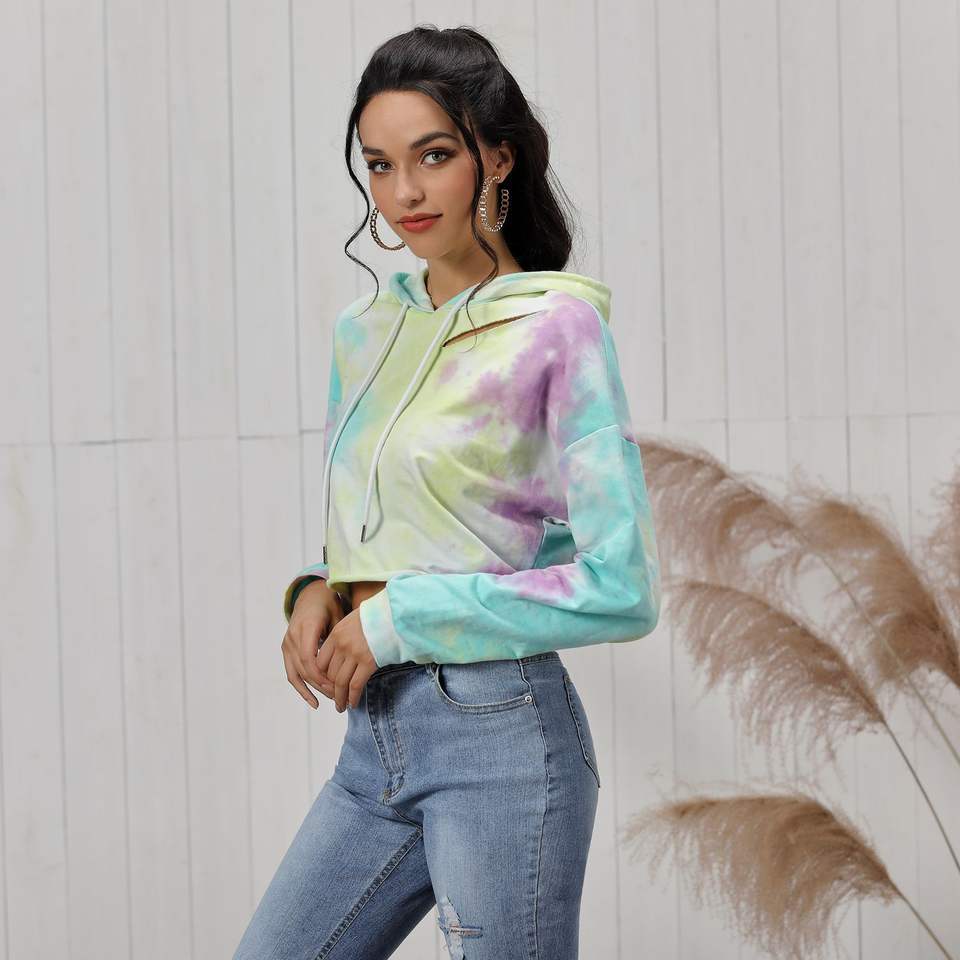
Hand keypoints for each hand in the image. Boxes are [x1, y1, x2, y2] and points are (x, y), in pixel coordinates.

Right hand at [281, 580, 344, 708]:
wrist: (309, 595)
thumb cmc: (328, 603)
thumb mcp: (338, 614)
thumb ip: (340, 636)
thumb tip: (353, 659)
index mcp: (306, 627)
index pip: (309, 657)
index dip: (321, 675)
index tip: (337, 686)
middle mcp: (292, 636)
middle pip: (304, 668)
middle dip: (321, 685)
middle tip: (339, 696)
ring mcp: (287, 644)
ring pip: (296, 674)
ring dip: (313, 689)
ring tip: (331, 698)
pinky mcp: (286, 650)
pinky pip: (291, 673)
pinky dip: (301, 689)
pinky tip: (314, 702)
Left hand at [315, 607, 377, 712]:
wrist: (395, 614)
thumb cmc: (378, 616)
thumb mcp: (353, 621)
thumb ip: (344, 636)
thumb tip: (340, 652)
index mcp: (336, 634)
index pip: (320, 661)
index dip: (322, 676)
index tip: (326, 684)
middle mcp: (342, 645)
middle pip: (329, 673)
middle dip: (330, 689)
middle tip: (334, 698)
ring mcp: (354, 654)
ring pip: (340, 682)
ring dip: (339, 697)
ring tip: (341, 706)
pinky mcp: (368, 662)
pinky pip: (355, 685)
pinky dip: (353, 697)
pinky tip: (353, 703)